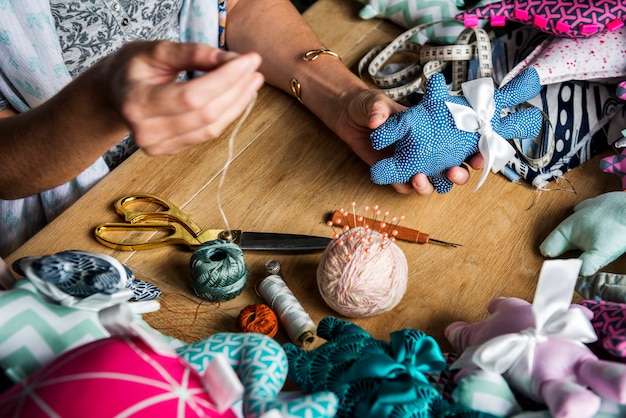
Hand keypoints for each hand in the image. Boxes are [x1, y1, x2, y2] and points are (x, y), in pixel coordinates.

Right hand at [100, 40, 264, 154]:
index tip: (248, 60)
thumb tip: (228, 59)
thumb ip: (191, 53)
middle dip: (236, 89)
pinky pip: (207, 134)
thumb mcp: (155, 50)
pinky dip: (227, 114)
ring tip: (252, 81)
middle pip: (206, 114)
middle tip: (254, 68)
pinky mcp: (170, 150)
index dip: (225, 79)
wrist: (115, 94)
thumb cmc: (133, 68)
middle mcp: (147, 131)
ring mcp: (158, 145)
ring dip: (238, 103)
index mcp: (137, 102)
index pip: (192, 96)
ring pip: (211, 127)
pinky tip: (238, 96)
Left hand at [335, 89, 482, 195]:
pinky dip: (405, 188)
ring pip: (431, 183)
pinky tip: (401, 182)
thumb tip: (377, 122)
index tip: (479, 157)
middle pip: (452, 171)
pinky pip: (404, 187)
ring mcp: (411, 163)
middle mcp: (427, 150)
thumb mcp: (376, 102)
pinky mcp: (393, 173)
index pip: (462, 143)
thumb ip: (379, 110)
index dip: (475, 153)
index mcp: (434, 130)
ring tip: (420, 179)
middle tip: (452, 172)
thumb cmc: (369, 105)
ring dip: (430, 186)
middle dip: (458, 176)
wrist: (347, 116)